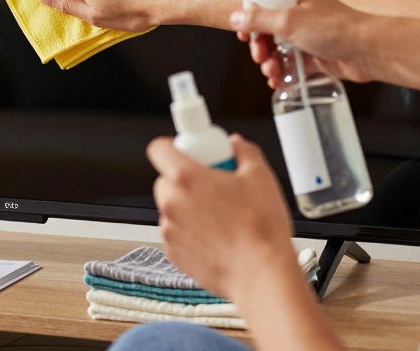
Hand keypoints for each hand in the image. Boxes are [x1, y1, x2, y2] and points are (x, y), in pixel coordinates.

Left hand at [147, 135, 297, 300]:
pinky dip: (190, 232)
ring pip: (171, 209)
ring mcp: (170, 231)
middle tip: (212, 185)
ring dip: (187, 208)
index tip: (187, 151)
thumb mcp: (260, 176)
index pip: (159, 149)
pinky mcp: (175, 254)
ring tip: (220, 215)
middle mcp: (172, 204)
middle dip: (184, 180)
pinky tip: (217, 236)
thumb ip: (244, 152)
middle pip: (165, 180)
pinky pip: (177, 234)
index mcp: (186, 178)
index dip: (173, 147)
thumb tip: (237, 145)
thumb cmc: (260, 230)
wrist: (261, 274)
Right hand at [228, 0, 376, 88]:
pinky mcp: (316, 56)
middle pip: (267, 30)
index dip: (249, 19)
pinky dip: (284, 73)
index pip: (262, 4)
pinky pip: (293, 65)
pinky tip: (279, 80)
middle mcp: (301, 15)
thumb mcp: (289, 21)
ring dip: (270, 62)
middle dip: (260, 46)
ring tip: (271, 71)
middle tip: (260, 56)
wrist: (368, 51)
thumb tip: (236, 17)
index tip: (242, 33)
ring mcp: (308, 36)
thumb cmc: (338, 29)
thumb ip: (259, 19)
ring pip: (279, 50)